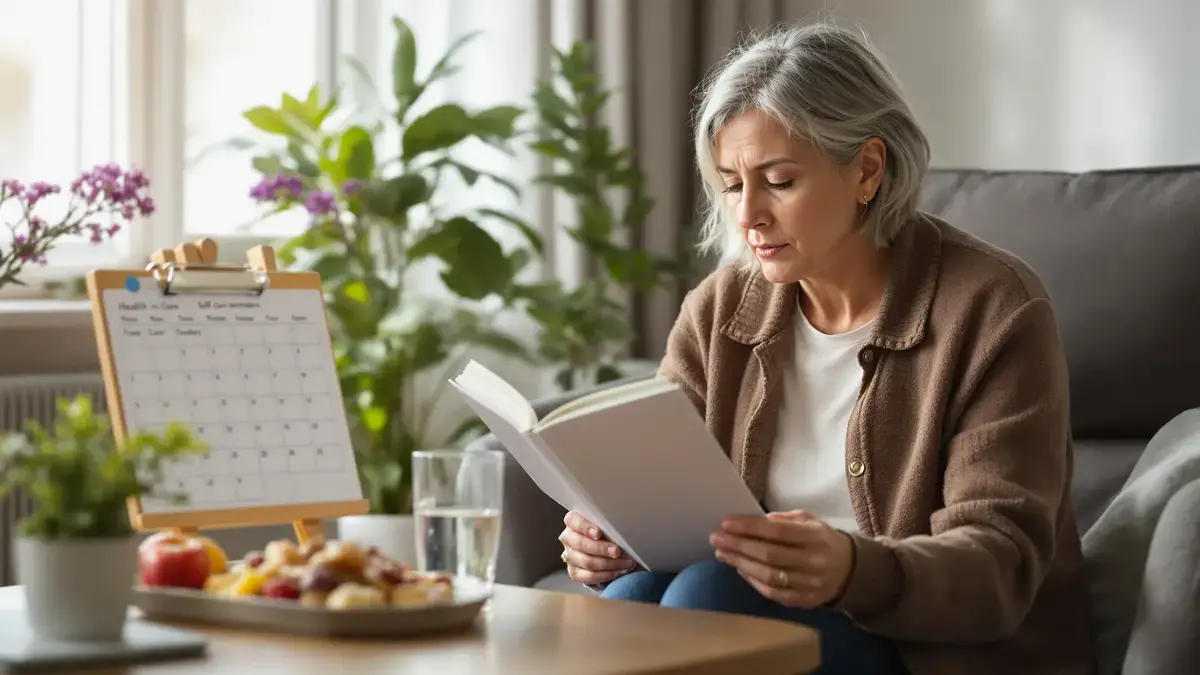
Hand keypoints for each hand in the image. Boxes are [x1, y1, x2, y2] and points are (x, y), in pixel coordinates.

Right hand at [559, 509, 637, 583]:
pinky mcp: (574, 572)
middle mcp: (568, 538)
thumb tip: (622, 531)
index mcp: (573, 521)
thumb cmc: (608, 532)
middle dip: (601, 548)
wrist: (606, 551)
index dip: (585, 527)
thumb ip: (609, 525)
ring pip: (586, 562)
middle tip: (617, 551)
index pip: (573, 521)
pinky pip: (588, 576)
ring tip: (626, 563)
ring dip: (609, 564)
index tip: (598, 533)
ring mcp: (570, 556)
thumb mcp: (608, 525)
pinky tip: (617, 572)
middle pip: (580, 543)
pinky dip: (605, 575)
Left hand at [709, 510, 853, 607]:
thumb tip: (755, 520)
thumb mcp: (809, 521)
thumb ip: (784, 519)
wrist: (849, 570)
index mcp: (815, 537)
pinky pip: (773, 593)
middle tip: (717, 538)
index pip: (778, 531)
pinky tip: (739, 569)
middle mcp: (813, 561)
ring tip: (722, 553)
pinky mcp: (804, 600)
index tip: (726, 522)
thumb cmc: (821, 540)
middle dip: (739, 546)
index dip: (750, 527)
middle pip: (769, 555)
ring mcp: (809, 584)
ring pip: (769, 576)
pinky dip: (753, 581)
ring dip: (741, 564)